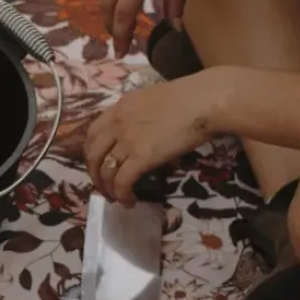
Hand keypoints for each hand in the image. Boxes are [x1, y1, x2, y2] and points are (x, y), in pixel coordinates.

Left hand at [85, 74, 218, 203]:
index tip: (98, 164)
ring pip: (105, 171)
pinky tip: (130, 201)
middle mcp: (117, 123)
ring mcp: (127, 140)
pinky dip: (122, 195)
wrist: (207, 100)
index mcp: (120, 107)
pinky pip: (122, 182)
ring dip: (108, 189)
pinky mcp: (141, 157)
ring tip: (117, 198)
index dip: (92, 152)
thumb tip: (143, 134)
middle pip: (93, 155)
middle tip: (103, 187)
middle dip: (95, 175)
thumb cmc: (191, 97)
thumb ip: (141, 116)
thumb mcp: (154, 100)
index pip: (93, 133)